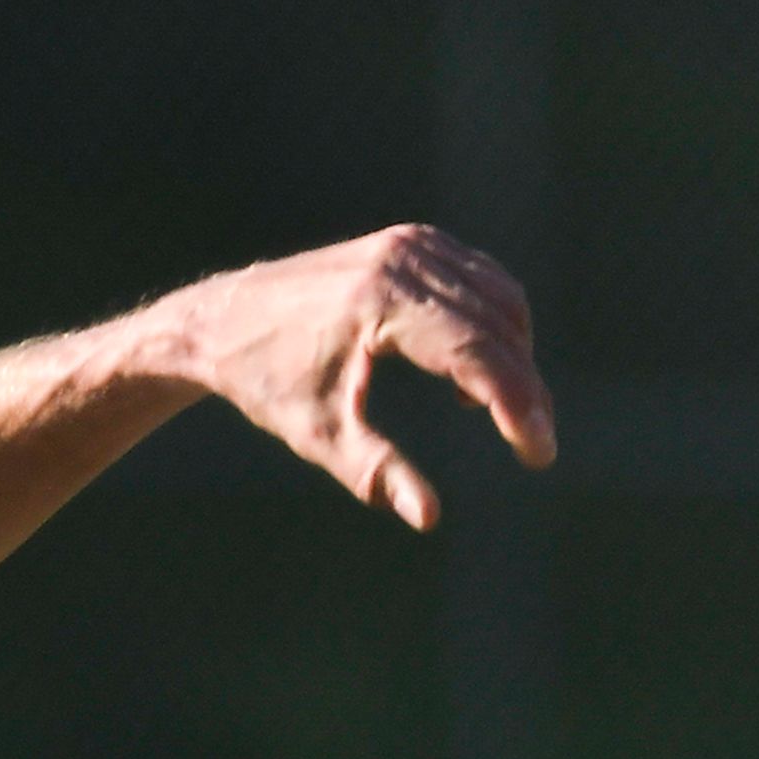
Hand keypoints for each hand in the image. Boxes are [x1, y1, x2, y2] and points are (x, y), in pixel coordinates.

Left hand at [151, 224, 555, 527]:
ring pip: (501, 301)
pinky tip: (465, 375)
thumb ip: (374, 473)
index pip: (474, 353)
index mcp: (378, 303)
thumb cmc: (265, 382)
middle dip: (526, 389)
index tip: (539, 454)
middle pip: (498, 327)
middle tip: (532, 447)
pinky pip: (482, 282)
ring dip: (513, 356)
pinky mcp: (413, 241)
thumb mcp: (316, 434)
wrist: (220, 320)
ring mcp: (410, 243)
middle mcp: (402, 260)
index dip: (518, 405)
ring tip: (491, 413)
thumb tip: (427, 517)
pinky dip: (493, 326)